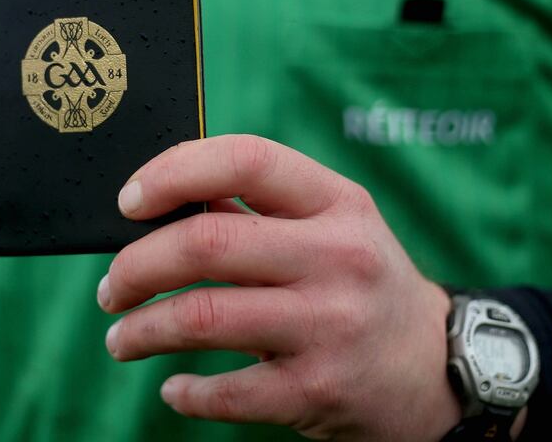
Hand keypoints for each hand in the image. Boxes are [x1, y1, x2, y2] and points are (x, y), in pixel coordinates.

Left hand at [97, 134, 459, 439]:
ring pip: (201, 317)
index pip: (247, 159)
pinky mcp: (317, 390)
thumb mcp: (335, 230)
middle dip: (136, 265)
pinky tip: (173, 387)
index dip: (174, 171)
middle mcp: (339, 258)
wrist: (438, 369)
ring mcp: (330, 326)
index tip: (129, 201)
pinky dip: (184, 392)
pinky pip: (225, 392)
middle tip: (112, 287)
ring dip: (141, 329)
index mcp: (338, 204)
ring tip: (122, 338)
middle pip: (206, 241)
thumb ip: (260, 211)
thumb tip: (164, 199)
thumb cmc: (364, 285)